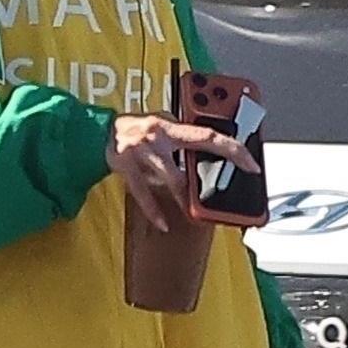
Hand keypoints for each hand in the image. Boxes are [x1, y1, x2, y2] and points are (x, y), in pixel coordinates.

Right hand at [105, 113, 260, 233]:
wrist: (96, 132)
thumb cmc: (134, 129)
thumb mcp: (160, 124)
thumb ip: (183, 134)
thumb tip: (211, 149)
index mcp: (170, 125)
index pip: (209, 134)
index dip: (233, 148)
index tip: (251, 164)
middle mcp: (158, 136)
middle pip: (193, 154)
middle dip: (215, 173)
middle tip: (232, 193)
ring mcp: (142, 152)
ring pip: (171, 178)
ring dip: (185, 198)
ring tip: (195, 212)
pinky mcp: (126, 168)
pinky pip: (142, 193)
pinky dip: (154, 210)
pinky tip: (164, 223)